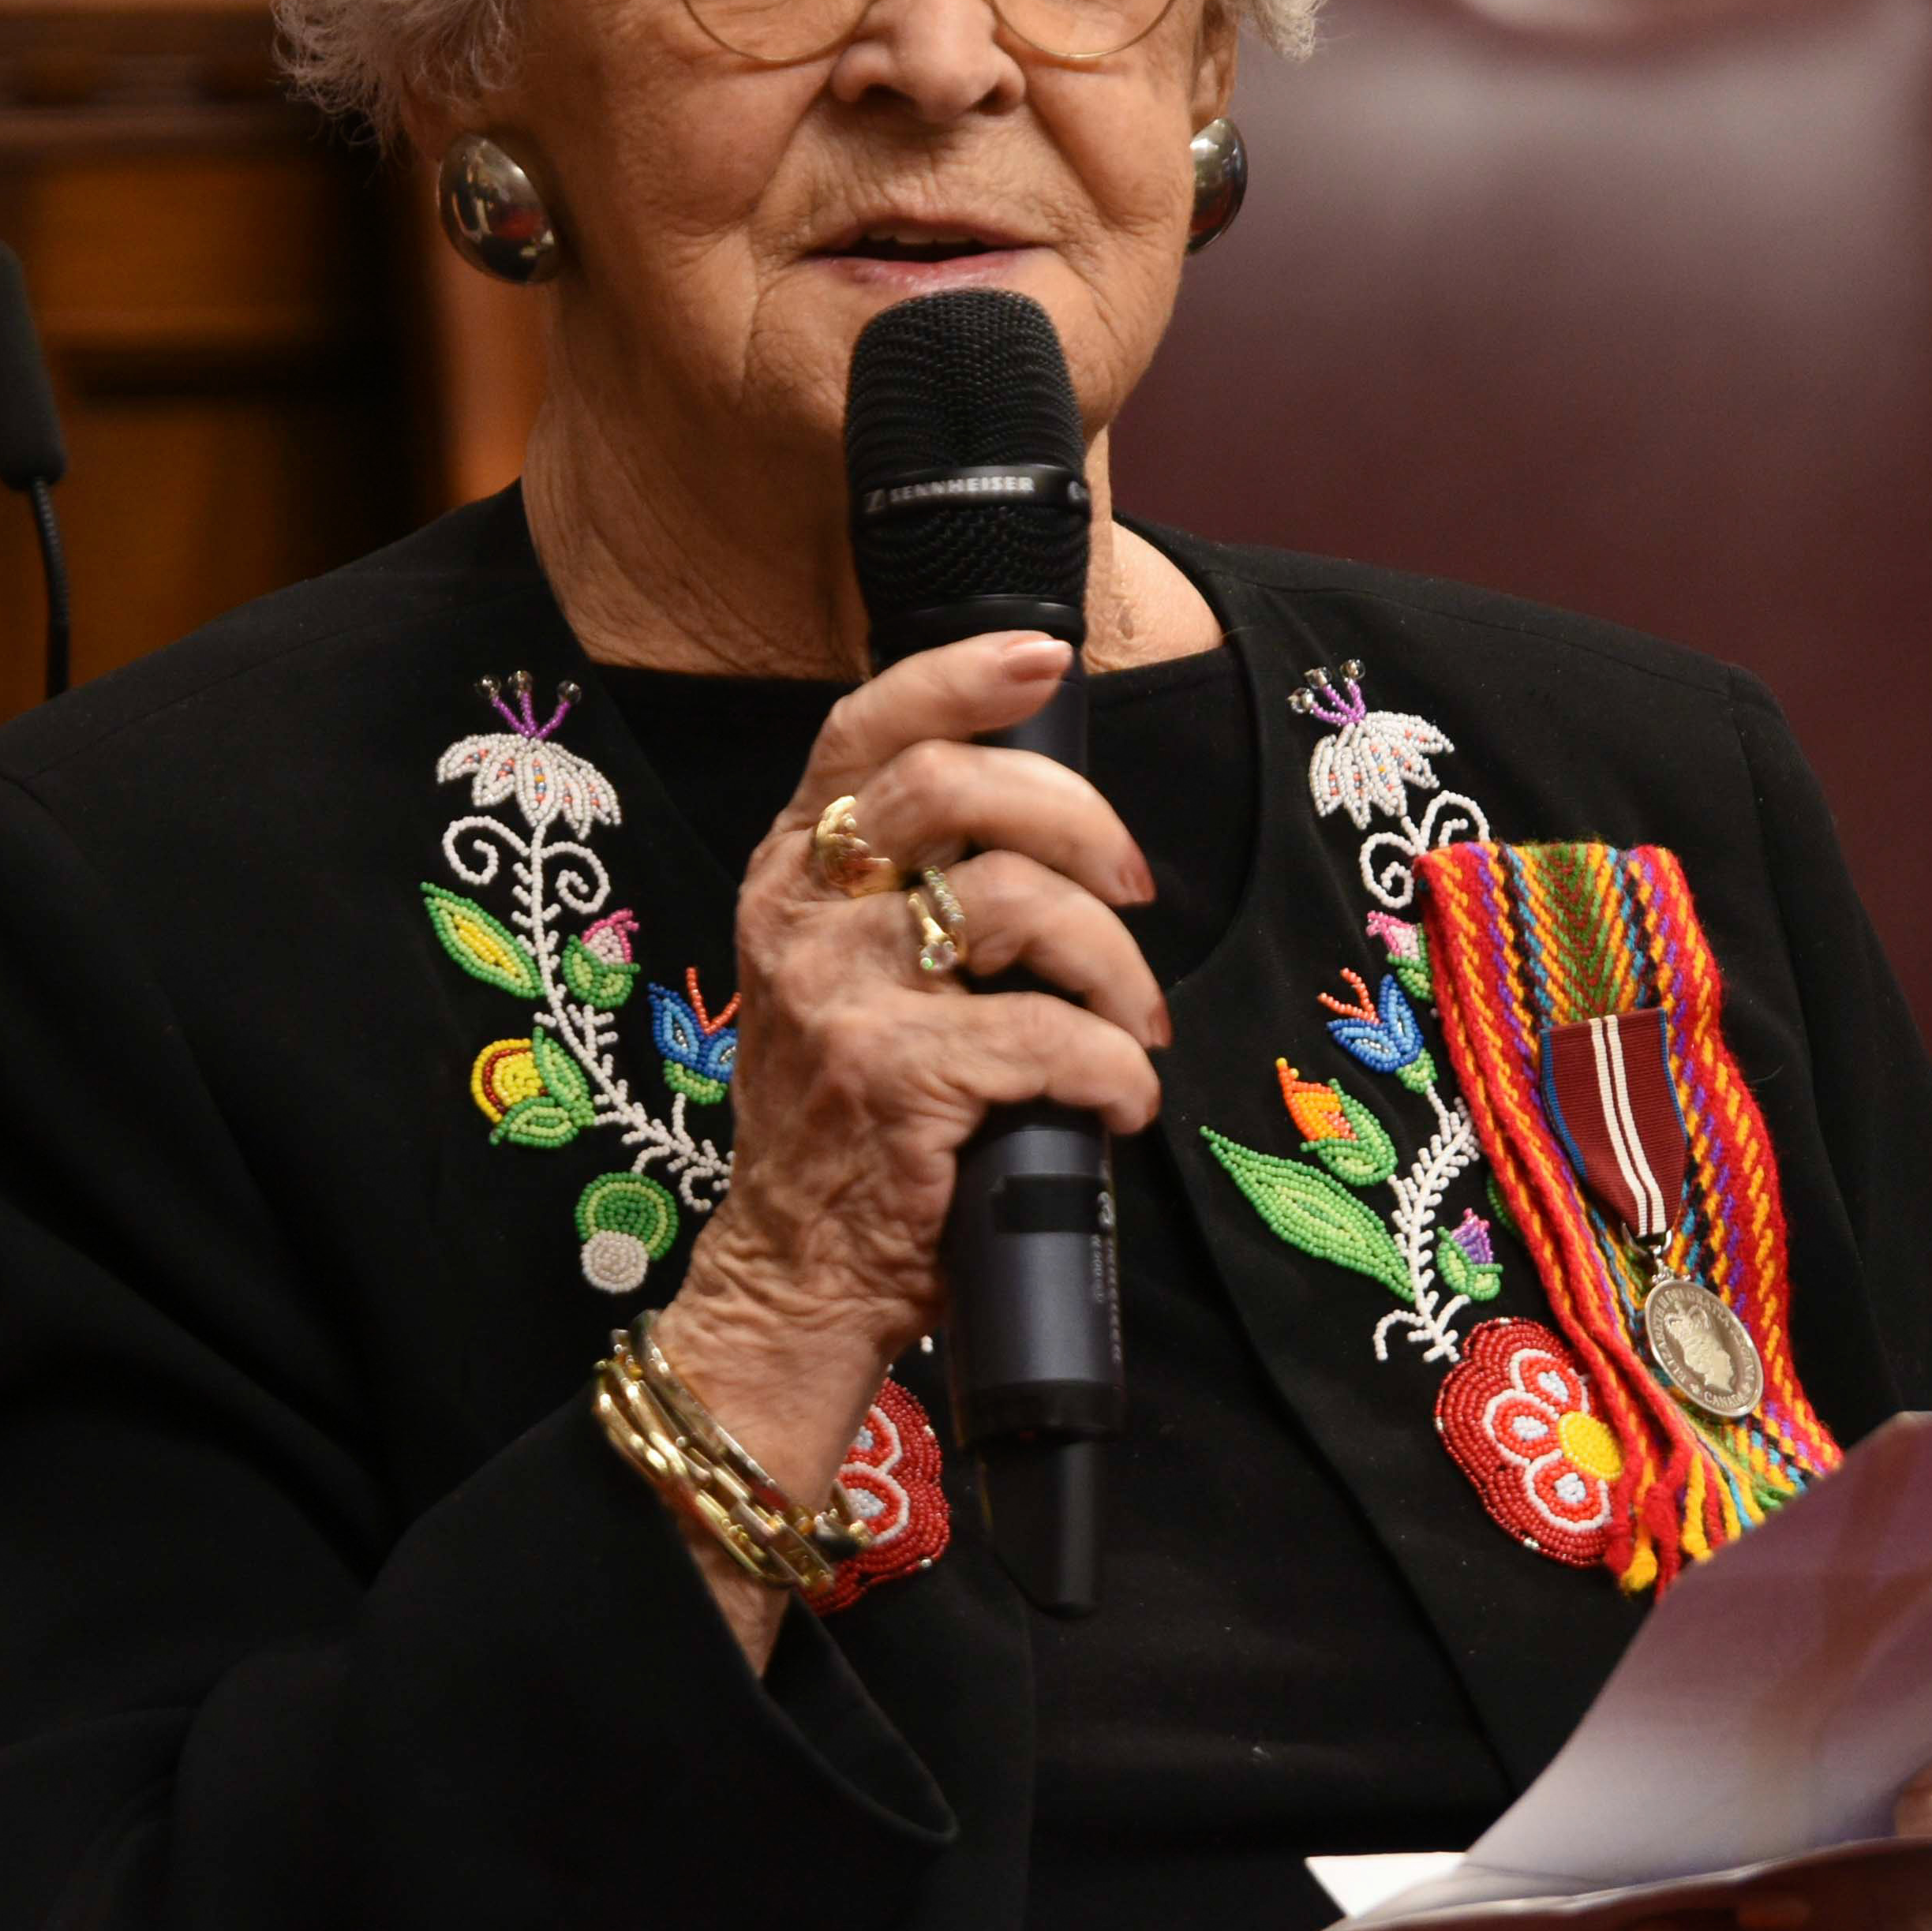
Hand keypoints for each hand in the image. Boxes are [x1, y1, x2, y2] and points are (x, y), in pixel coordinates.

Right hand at [650, 633, 1166, 1615]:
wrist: (796, 1273)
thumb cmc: (855, 1117)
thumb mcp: (848, 973)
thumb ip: (911, 889)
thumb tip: (1056, 823)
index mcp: (795, 872)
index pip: (864, 729)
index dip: (958, 675)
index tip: (1044, 657)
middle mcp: (803, 915)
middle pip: (948, 785)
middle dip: (1074, 815)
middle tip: (1132, 885)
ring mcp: (839, 995)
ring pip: (1013, 905)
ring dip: (1113, 963)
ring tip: (1135, 1023)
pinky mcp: (893, 1078)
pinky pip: (1043, 1037)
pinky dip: (1112, 1070)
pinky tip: (1117, 1105)